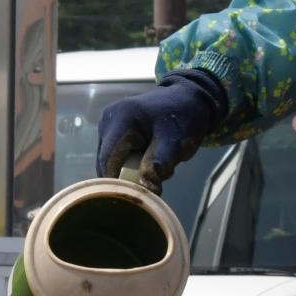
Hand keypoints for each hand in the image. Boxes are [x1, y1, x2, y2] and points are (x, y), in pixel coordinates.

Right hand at [95, 71, 225, 191]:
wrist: (188, 97)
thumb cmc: (183, 118)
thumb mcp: (176, 142)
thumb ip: (160, 164)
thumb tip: (149, 189)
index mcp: (122, 118)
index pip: (108, 159)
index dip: (118, 182)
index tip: (135, 197)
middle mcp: (108, 119)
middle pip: (107, 161)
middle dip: (127, 175)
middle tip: (153, 179)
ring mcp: (108, 123)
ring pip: (111, 159)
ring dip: (129, 169)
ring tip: (154, 163)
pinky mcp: (112, 128)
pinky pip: (116, 154)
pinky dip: (130, 161)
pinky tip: (147, 156)